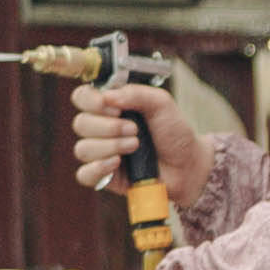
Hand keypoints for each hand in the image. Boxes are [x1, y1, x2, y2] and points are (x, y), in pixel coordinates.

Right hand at [68, 80, 191, 192]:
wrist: (188, 165)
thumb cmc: (175, 133)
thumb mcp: (162, 104)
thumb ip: (137, 93)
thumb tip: (107, 96)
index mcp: (111, 107)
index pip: (82, 98)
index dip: (91, 101)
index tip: (114, 108)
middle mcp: (101, 128)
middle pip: (80, 123)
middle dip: (108, 127)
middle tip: (134, 130)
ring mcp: (100, 153)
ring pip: (82, 149)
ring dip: (110, 146)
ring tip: (135, 146)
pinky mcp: (103, 176)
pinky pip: (84, 174)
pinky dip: (99, 168)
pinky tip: (118, 164)